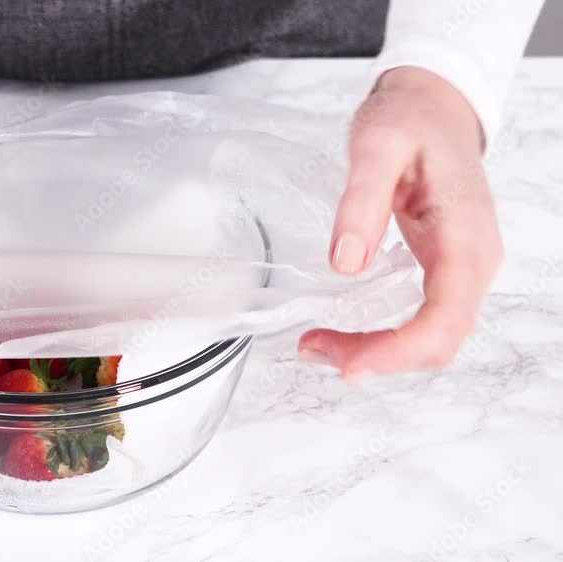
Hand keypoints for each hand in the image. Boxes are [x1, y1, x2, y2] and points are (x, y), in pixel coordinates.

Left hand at [298, 67, 503, 379]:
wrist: (436, 105)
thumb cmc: (412, 120)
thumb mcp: (378, 146)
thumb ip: (362, 200)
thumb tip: (346, 262)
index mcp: (466, 236)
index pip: (446, 317)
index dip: (400, 351)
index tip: (350, 364)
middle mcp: (474, 261)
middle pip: (438, 340)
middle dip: (379, 357)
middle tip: (313, 347)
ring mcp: (464, 268)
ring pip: (433, 337)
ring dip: (380, 352)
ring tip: (318, 343)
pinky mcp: (446, 268)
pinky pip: (425, 320)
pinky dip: (386, 337)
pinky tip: (345, 331)